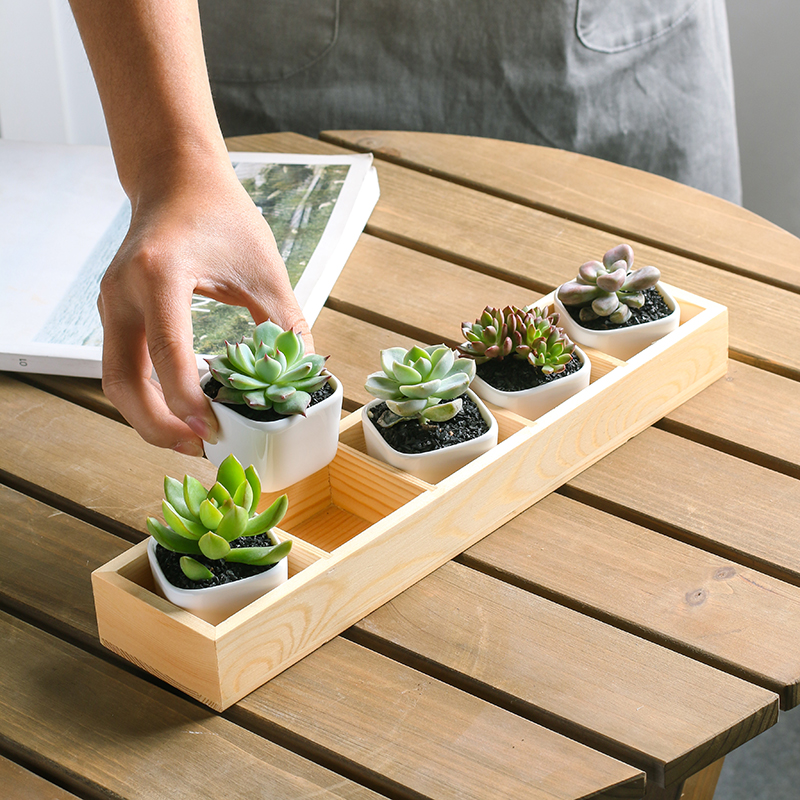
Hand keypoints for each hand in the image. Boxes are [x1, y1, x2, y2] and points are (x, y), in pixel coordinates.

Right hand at [98, 152, 312, 455]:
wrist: (178, 180)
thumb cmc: (222, 215)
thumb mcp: (264, 269)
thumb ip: (285, 323)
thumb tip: (302, 376)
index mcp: (159, 275)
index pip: (167, 356)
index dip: (188, 404)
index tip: (215, 432)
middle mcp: (122, 292)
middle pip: (122, 382)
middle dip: (157, 427)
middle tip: (200, 450)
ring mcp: (111, 303)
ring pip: (116, 381)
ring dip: (149, 418)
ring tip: (192, 439)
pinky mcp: (115, 311)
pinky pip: (123, 366)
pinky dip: (147, 396)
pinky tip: (181, 409)